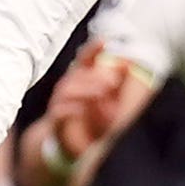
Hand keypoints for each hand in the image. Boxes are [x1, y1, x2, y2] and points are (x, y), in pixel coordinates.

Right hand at [43, 42, 138, 161]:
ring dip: (86, 90)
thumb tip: (129, 64)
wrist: (66, 143)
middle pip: (77, 74)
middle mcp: (68, 87)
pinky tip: (82, 109)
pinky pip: (59, 111)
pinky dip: (70, 109)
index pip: (85, 59)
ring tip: (102, 93)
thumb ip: (117, 82)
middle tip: (113, 82)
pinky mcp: (55, 120)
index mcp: (80, 79)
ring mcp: (59, 102)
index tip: (104, 41)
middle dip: (95, 76)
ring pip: (67, 89)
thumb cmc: (89, 117)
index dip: (93, 49)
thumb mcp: (107, 99)